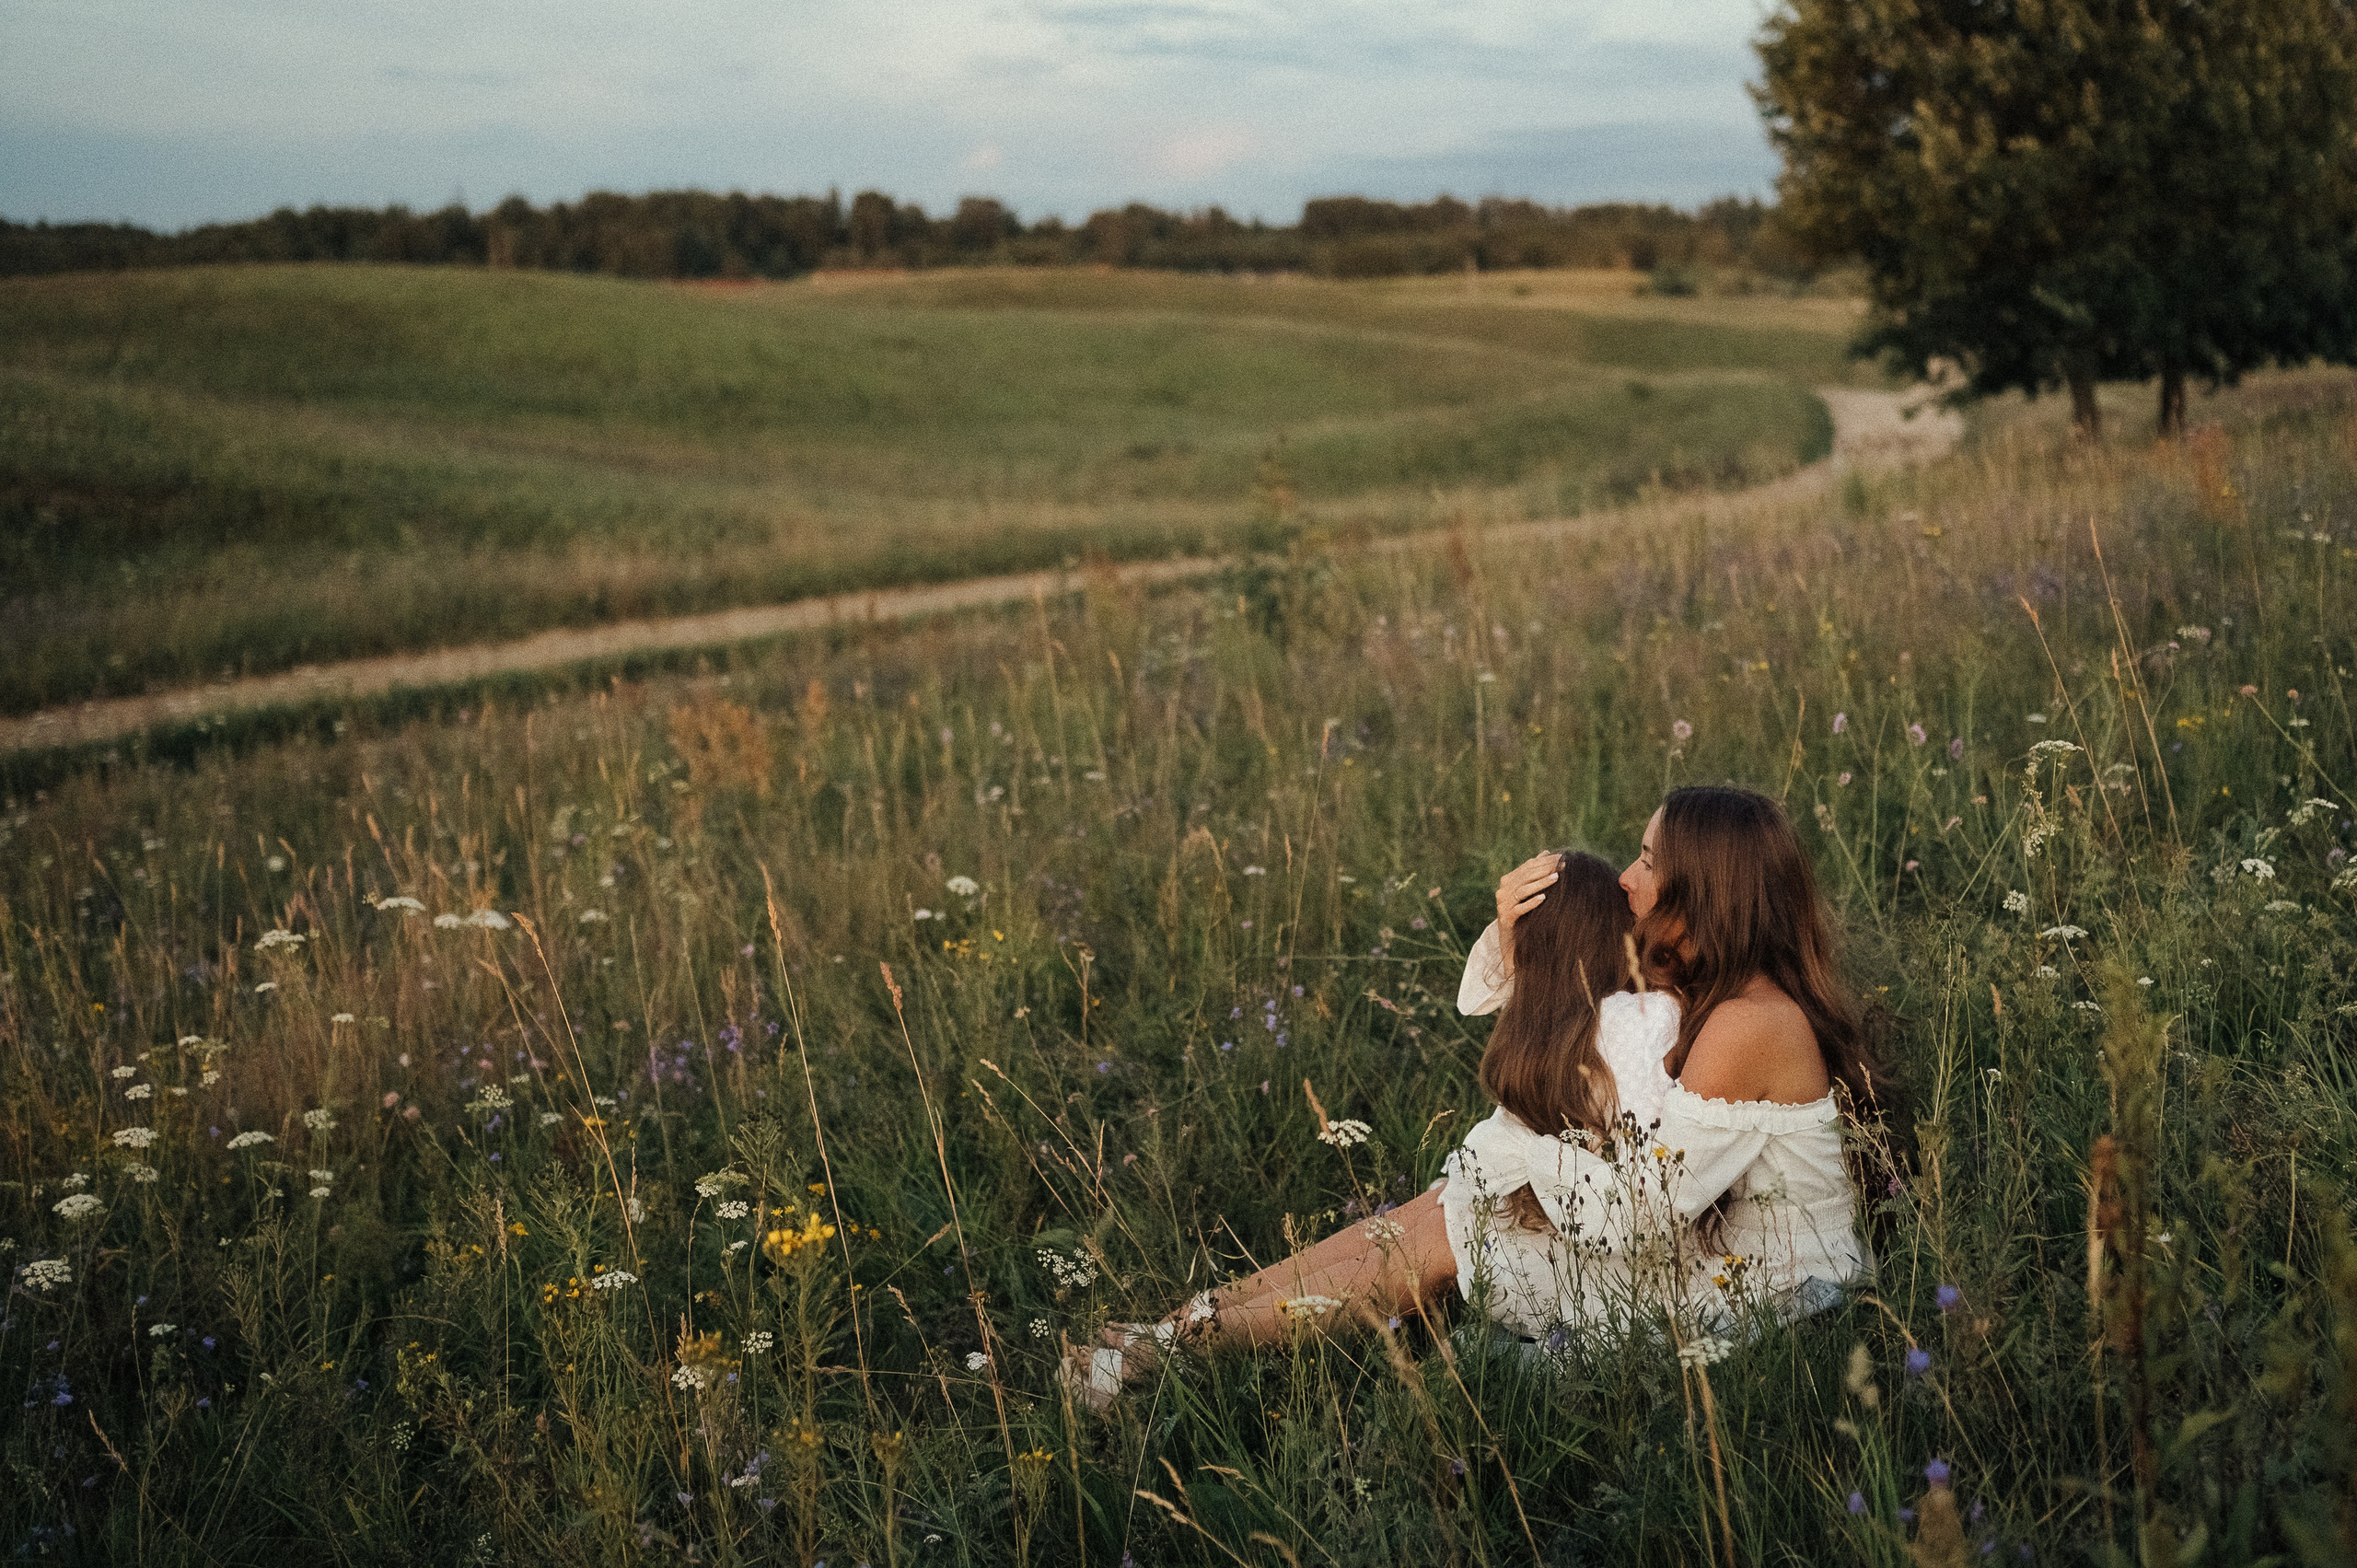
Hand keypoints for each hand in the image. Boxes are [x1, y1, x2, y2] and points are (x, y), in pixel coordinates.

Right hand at [1493, 852, 1559, 974]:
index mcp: (1507, 881)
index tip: (1562, 858)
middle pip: (1525, 877)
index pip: (1527, 867)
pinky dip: (1531, 903)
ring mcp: (1502, 905)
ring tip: (1557, 878)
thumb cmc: (1523, 913)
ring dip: (1540, 884)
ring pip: (1522, 891)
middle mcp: (1502, 891)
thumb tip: (1546, 852)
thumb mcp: (1528, 891)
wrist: (1511, 940)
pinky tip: (1544, 898)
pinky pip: (1519, 909)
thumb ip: (1534, 872)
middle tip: (1563, 865)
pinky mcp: (1505, 918)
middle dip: (1545, 870)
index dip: (1545, 861)